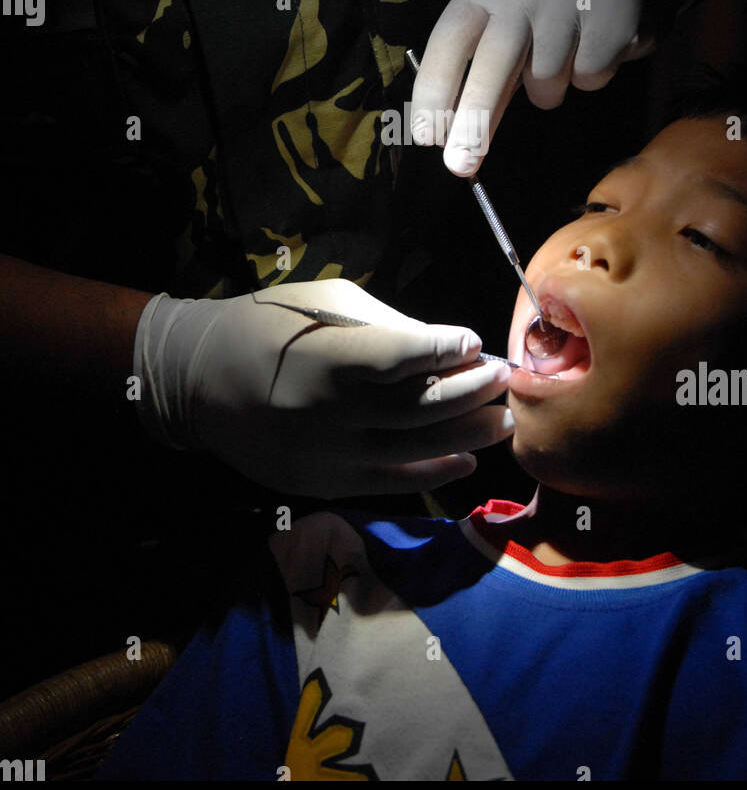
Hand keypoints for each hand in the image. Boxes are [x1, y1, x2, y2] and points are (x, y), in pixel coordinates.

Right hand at [135, 279, 512, 495]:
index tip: (475, 342)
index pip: (404, 358)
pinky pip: (391, 483)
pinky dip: (434, 472)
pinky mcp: (322, 483)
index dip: (447, 350)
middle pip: (420, 407)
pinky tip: (467, 458)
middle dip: (471, 392)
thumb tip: (451, 349)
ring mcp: (325, 456)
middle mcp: (327, 413)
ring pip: (414, 450)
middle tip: (504, 378)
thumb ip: (388, 329)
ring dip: (467, 434)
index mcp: (326, 358)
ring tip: (502, 418)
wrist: (199, 381)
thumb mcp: (325, 305)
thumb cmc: (271, 328)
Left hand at [411, 0, 697, 174]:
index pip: (449, 39)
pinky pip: (589, 73)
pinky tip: (595, 50)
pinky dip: (590, 77)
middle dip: (475, 119)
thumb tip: (455, 137)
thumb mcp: (507, 20)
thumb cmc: (548, 9)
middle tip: (461, 165)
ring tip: (561, 67)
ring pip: (546, 75)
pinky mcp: (614, 8)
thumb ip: (482, 65)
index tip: (427, 137)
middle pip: (494, 60)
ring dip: (549, 91)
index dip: (434, 89)